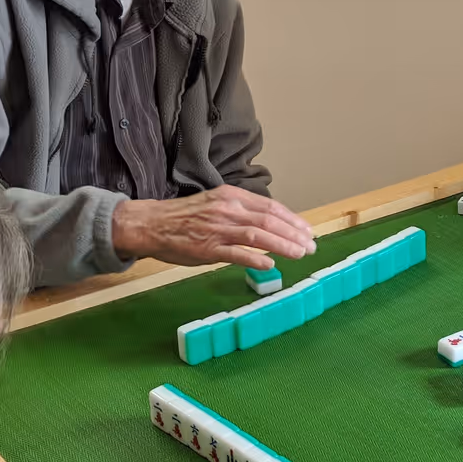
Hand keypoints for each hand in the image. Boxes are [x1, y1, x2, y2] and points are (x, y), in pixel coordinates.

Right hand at [112, 187, 316, 268]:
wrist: (151, 223)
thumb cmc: (184, 217)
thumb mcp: (216, 204)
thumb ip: (241, 212)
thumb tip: (269, 224)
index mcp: (232, 196)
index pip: (271, 207)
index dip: (293, 220)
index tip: (308, 231)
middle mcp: (228, 210)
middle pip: (270, 220)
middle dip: (294, 234)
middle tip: (311, 246)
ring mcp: (218, 229)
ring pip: (259, 235)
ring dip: (283, 245)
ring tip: (300, 254)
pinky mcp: (208, 249)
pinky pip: (236, 254)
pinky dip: (256, 259)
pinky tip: (271, 264)